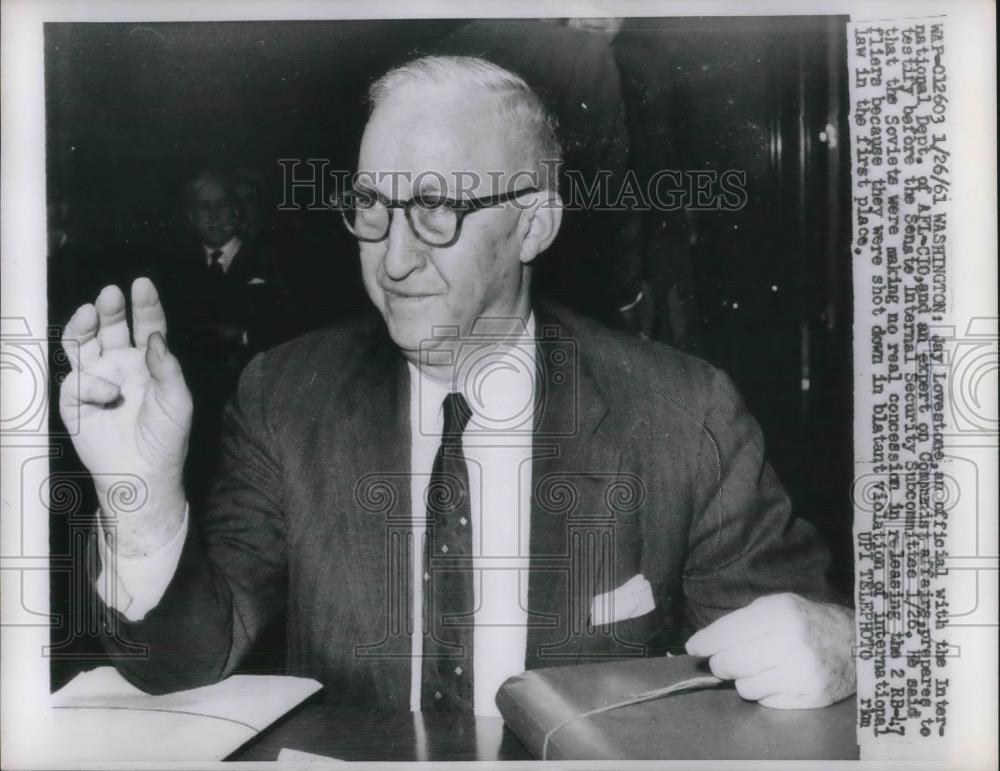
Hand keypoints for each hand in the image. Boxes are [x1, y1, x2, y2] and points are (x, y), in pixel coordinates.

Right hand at [59, 278, 192, 555]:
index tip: (142, 284)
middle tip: (110, 294)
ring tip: (88, 313)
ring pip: (84, 345)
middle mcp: (121, 366)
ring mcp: (97, 381)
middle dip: (110, 310)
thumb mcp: (178, 400)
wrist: (143, 473)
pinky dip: (90, 383)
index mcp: (149, 363)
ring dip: (84, 327)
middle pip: (112, 329)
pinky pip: (76, 381)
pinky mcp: (75, 401)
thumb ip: (167, 367)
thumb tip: (155, 337)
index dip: (145, 306)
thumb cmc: (166, 438)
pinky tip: (107, 395)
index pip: (147, 327)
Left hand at [685, 593, 855, 708]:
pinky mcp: (809, 698)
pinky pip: (765, 702)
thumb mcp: (775, 606)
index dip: (704, 643)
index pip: (726, 634)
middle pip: (730, 664)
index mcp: (778, 614)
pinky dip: (764, 692)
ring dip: (743, 679)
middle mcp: (789, 643)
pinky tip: (776, 678)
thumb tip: (701, 645)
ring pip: (744, 688)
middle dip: (720, 663)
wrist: (855, 643)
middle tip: (724, 660)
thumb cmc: (805, 621)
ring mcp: (801, 674)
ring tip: (758, 667)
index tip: (694, 649)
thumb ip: (740, 622)